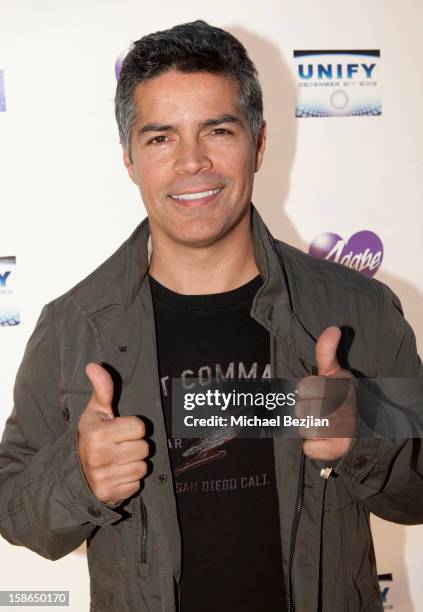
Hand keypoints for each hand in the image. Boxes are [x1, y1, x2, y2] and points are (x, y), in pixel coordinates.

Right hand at [77, 363, 147, 505]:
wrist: (73, 472)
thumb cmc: (90, 436)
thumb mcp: (95, 412)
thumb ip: (102, 389)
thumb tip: (94, 365)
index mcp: (98, 434)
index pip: (141, 428)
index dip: (133, 428)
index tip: (120, 430)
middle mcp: (100, 456)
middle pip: (144, 448)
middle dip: (135, 446)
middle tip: (119, 446)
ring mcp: (104, 477)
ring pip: (143, 467)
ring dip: (134, 464)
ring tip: (118, 460)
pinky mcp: (109, 494)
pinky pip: (136, 485)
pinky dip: (129, 481)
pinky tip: (116, 474)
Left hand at [296, 326, 356, 460]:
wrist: (363, 428)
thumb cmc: (341, 397)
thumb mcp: (334, 372)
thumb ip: (326, 351)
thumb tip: (332, 329)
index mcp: (337, 386)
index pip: (303, 388)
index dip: (306, 392)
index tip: (317, 393)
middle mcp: (340, 407)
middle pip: (300, 409)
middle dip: (306, 411)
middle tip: (320, 411)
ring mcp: (340, 429)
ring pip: (303, 428)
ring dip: (309, 428)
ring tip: (323, 425)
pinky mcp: (336, 449)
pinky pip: (308, 448)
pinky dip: (313, 446)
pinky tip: (324, 440)